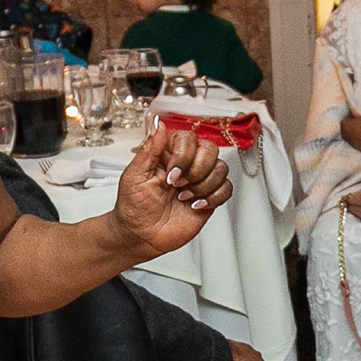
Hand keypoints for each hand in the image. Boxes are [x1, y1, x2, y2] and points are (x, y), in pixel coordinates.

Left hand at [110, 126, 230, 255]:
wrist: (142, 236)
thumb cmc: (134, 206)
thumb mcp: (134, 175)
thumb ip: (149, 149)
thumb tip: (158, 124)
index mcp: (168, 153)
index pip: (189, 138)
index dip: (184, 155)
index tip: (170, 174)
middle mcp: (187, 164)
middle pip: (210, 149)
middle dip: (196, 169)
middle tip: (178, 185)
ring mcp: (200, 180)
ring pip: (221, 168)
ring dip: (203, 185)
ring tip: (184, 197)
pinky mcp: (209, 198)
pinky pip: (227, 189)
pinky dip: (213, 197)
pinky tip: (195, 205)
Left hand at [338, 111, 360, 158]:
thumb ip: (355, 113)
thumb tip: (351, 108)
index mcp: (343, 124)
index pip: (346, 117)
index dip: (351, 116)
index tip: (356, 115)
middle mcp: (342, 132)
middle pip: (346, 126)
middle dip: (351, 124)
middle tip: (359, 122)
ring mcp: (347, 140)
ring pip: (349, 133)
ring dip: (353, 130)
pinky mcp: (352, 146)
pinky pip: (353, 139)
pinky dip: (356, 137)